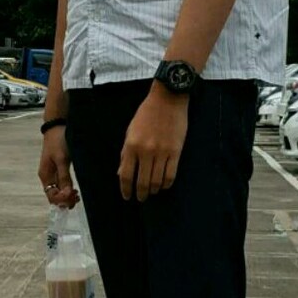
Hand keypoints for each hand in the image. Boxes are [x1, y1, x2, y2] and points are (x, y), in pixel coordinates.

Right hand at [39, 127, 78, 207]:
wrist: (57, 126)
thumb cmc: (58, 141)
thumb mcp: (62, 159)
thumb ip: (64, 177)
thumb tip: (66, 194)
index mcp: (45, 176)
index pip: (51, 196)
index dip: (62, 200)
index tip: (73, 196)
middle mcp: (47, 177)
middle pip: (54, 196)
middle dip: (65, 200)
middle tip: (77, 198)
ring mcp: (52, 173)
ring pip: (58, 191)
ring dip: (67, 196)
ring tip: (77, 195)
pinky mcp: (58, 169)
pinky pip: (62, 184)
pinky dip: (68, 189)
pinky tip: (75, 190)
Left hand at [118, 86, 188, 201]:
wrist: (168, 99)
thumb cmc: (147, 114)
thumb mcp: (130, 131)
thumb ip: (126, 152)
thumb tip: (122, 173)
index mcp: (131, 145)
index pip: (125, 175)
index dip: (125, 189)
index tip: (127, 196)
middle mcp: (145, 151)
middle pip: (142, 182)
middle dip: (140, 194)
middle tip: (141, 198)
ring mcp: (162, 152)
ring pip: (156, 181)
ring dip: (153, 190)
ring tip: (152, 192)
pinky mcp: (176, 151)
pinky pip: (171, 175)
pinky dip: (166, 184)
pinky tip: (163, 184)